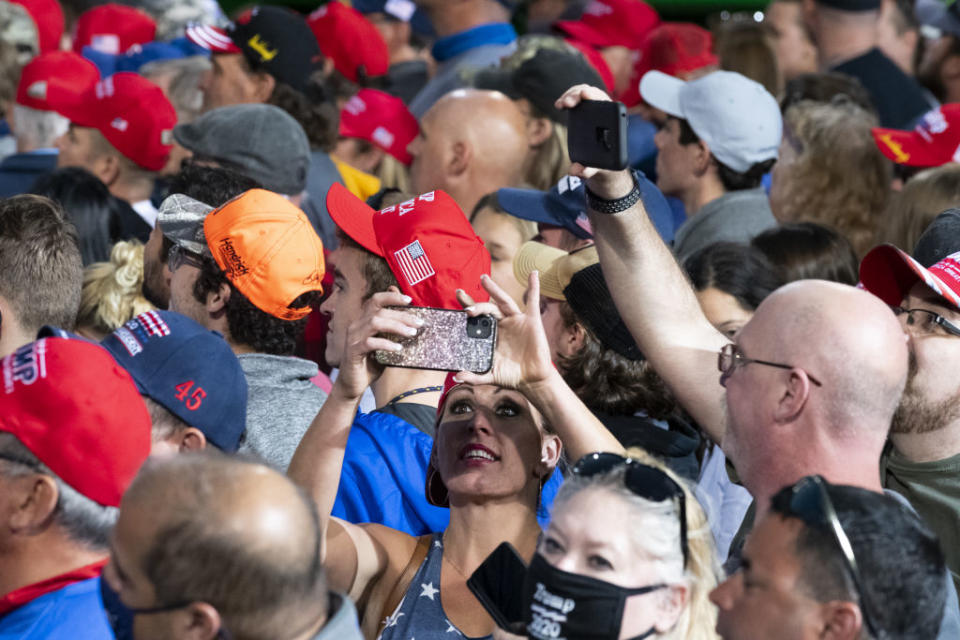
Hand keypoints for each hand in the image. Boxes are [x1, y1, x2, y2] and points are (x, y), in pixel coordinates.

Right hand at [334, 288, 422, 400]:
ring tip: (412, 333)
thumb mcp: (386, 345)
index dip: (391, 297)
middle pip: (379, 311)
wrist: (353, 385)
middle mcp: (357, 325)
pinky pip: (370, 343)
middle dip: (402, 315)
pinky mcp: (353, 351)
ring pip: (375, 322)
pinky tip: (398, 349)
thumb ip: (394, 333)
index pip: (376, 300)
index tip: (409, 300)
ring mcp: (353, 338)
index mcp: (364, 321)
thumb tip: (414, 323)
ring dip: (396, 326)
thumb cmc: (371, 364)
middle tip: (419, 322)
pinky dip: (386, 344)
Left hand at [454, 273, 556, 393]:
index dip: (467, 308)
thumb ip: (474, 376)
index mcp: (491, 334)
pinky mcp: (531, 321)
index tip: (455, 301)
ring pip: (503, 301)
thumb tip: (457, 376)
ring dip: (494, 290)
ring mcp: (516, 321)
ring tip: (484, 279)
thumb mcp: (490, 375)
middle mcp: (502, 324)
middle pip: (486, 307)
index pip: (476, 318)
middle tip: (459, 293)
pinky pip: (533, 301)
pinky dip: (534, 287)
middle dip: (474, 301)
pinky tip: (533, 274)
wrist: (532, 380)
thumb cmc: (511, 376)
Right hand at [554, 84, 635, 199]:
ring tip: (560, 105)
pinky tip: (559, 105)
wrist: (601, 161)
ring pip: (582, 92)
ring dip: (570, 95)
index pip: (605, 102)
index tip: (585, 95)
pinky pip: (576, 98)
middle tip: (568, 103)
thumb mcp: (597, 168)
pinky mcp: (584, 110)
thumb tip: (573, 171)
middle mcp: (604, 111)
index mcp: (613, 121)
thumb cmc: (603, 163)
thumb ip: (587, 170)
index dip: (595, 96)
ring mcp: (593, 109)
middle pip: (593, 93)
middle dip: (578, 94)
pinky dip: (567, 99)